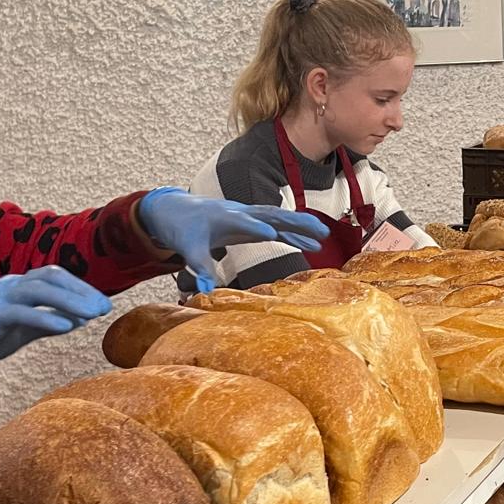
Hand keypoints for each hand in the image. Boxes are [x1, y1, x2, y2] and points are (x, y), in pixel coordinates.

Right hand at [0, 268, 111, 401]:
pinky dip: (46, 317)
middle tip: (105, 308)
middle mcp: (8, 286)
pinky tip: (68, 327)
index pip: (54, 277)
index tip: (104, 304)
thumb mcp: (20, 330)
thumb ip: (47, 323)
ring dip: (71, 300)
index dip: (81, 288)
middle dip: (81, 291)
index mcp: (16, 287)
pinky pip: (21, 312)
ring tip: (94, 314)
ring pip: (39, 289)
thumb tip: (78, 321)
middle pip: (51, 277)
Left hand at [138, 188, 329, 292]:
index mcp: (224, 217)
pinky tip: (313, 246)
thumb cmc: (184, 228)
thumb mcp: (189, 249)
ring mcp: (251, 217)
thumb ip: (200, 268)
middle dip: (294, 222)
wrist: (180, 211)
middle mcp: (242, 213)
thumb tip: (205, 292)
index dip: (255, 227)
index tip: (271, 234)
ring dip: (301, 227)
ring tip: (323, 236)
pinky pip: (279, 229)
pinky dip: (295, 237)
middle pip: (272, 215)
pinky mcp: (255, 225)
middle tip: (316, 229)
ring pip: (280, 219)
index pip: (242, 221)